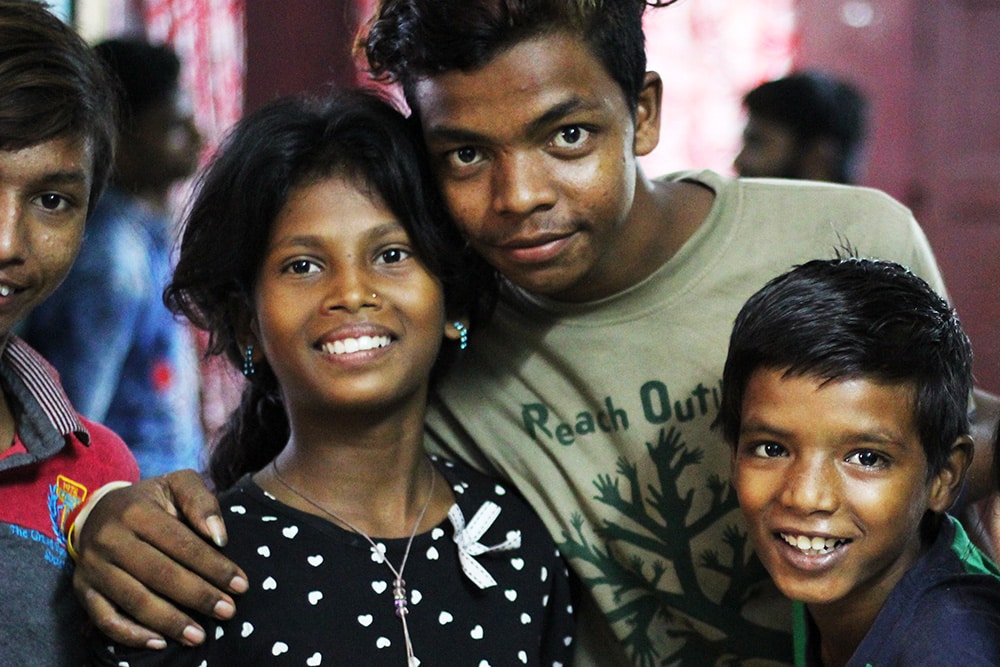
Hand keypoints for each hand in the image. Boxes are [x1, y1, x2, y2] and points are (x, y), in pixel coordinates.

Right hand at [73, 470, 248, 647]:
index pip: (182, 545)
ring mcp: (93, 567)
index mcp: (136, 512)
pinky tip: (161, 642)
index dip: (213, 567)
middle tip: (228, 611)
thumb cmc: (151, 501)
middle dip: (198, 596)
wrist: (99, 510)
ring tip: (200, 636)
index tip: (241, 584)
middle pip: (160, 575)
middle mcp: (110, 539)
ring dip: (170, 622)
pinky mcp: (82, 589)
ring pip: (135, 601)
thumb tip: (219, 538)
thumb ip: (202, 502)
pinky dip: (132, 635)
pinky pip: (106, 620)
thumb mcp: (178, 485)